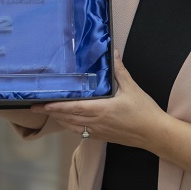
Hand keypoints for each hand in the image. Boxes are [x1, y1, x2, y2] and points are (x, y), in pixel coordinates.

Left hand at [38, 51, 165, 148]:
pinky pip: (81, 132)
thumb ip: (119, 71)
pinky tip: (68, 122)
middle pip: (68, 118)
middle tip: (35, 108)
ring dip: (60, 120)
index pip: (73, 108)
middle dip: (51, 113)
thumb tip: (113, 53)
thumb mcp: (132, 87)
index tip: (42, 104)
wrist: (154, 133)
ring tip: (48, 113)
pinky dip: (71, 126)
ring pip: (73, 127)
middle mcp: (96, 122)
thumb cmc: (144, 111)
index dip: (56, 106)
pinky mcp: (103, 136)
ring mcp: (99, 131)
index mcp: (101, 109)